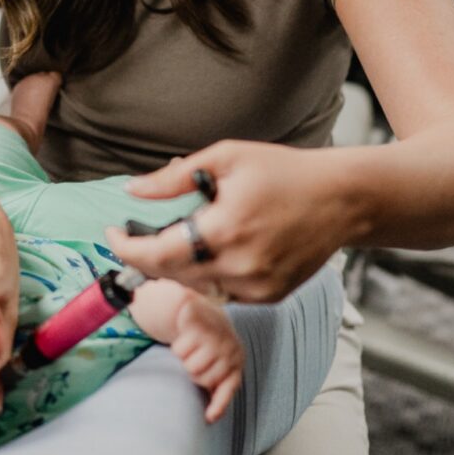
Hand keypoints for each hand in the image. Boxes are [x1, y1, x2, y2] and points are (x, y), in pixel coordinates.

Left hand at [105, 140, 353, 302]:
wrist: (342, 199)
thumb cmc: (283, 171)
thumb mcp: (226, 158)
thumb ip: (173, 178)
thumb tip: (132, 190)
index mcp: (223, 229)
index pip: (156, 253)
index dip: (126, 248)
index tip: (111, 234)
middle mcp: (238, 266)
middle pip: (171, 274)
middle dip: (146, 257)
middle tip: (132, 237)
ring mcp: (256, 286)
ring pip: (196, 287)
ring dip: (176, 267)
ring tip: (173, 239)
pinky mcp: (269, 296)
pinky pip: (223, 292)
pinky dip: (208, 275)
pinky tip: (212, 251)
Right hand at [171, 293, 242, 422]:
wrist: (204, 313)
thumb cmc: (212, 347)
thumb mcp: (221, 366)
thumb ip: (220, 389)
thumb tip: (211, 418)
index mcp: (236, 360)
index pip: (227, 386)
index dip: (219, 404)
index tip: (209, 418)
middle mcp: (228, 347)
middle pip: (201, 378)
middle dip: (194, 373)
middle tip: (195, 360)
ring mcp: (214, 333)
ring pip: (189, 364)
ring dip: (185, 359)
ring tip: (191, 349)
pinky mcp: (198, 323)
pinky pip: (180, 348)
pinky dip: (179, 346)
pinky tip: (184, 338)